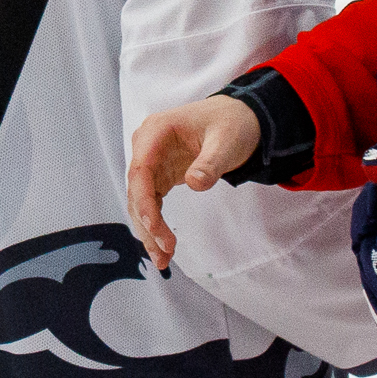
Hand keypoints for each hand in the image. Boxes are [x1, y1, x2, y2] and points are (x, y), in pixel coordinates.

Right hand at [126, 94, 259, 264]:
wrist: (239, 119)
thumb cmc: (232, 123)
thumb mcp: (227, 141)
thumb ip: (211, 163)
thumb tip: (195, 184)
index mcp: (156, 131)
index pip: (140, 170)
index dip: (144, 201)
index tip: (155, 226)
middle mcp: (147, 146)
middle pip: (137, 190)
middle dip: (147, 223)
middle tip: (165, 250)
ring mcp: (152, 162)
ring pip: (141, 202)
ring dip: (149, 231)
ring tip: (163, 259)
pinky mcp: (160, 175)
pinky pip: (152, 203)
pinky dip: (156, 225)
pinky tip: (163, 248)